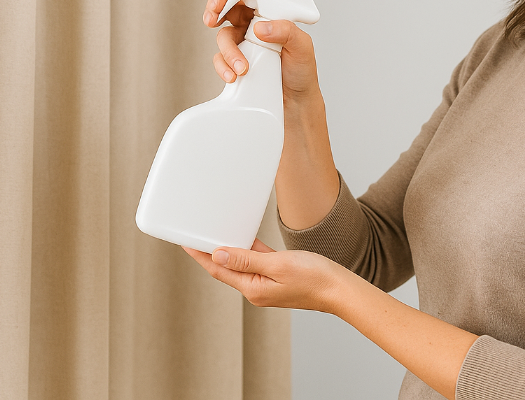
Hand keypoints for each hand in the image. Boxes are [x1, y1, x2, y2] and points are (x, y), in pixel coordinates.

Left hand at [183, 239, 346, 313]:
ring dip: (227, 250)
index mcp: (252, 288)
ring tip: (213, 235)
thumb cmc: (314, 278)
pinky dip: (247, 250)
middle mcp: (256, 289)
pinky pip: (256, 262)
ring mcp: (266, 284)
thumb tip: (218, 255)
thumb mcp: (277, 265)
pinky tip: (243, 239)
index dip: (200, 255)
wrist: (339, 289)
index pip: (218, 270)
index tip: (185, 242)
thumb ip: (246, 259)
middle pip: (226, 268)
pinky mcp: (277, 277)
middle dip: (209, 253)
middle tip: (194, 236)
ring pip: (240, 263)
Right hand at [203, 0, 322, 102]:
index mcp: (268, 15)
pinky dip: (223, 67)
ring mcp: (242, 45)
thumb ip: (286, 31)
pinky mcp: (234, 64)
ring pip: (223, 37)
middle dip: (215, 11)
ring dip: (228, 51)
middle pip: (226, 10)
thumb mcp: (302, 46)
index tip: (221, 1)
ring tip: (242, 67)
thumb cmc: (301, 71)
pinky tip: (234, 75)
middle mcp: (252, 27)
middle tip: (211, 19)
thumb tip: (261, 27)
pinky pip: (220, 60)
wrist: (296, 102)